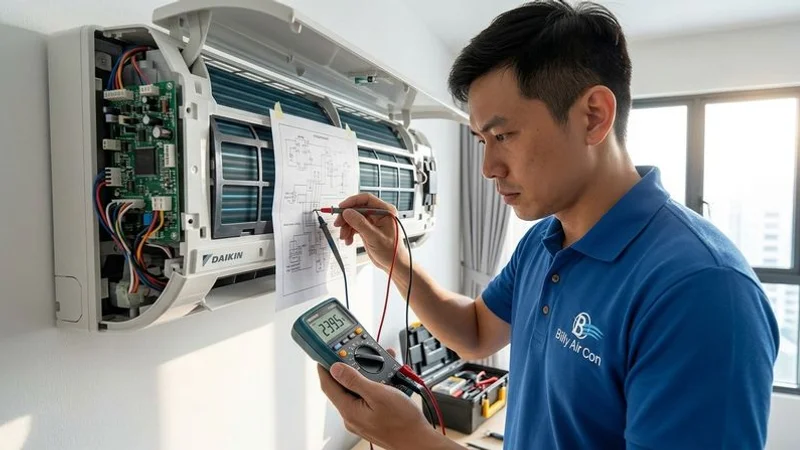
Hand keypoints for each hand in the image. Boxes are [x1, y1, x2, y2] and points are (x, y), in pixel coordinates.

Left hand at [318, 349, 440, 449]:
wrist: (419, 440)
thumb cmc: (403, 422)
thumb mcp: (378, 394)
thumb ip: (355, 381)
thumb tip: (336, 369)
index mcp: (349, 410)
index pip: (327, 385)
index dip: (324, 366)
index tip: (326, 352)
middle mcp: (352, 416)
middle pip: (343, 386)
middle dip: (352, 368)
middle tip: (358, 354)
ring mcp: (361, 418)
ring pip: (358, 390)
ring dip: (368, 375)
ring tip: (380, 365)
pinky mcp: (371, 417)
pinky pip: (368, 397)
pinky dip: (375, 385)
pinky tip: (387, 379)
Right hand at [334, 193, 403, 271]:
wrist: (394, 264)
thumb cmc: (391, 251)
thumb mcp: (374, 237)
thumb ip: (360, 224)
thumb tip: (347, 212)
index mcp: (386, 211)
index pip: (366, 199)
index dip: (352, 201)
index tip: (341, 208)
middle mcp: (379, 214)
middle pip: (357, 208)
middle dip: (346, 217)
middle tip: (338, 224)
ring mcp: (373, 221)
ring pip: (354, 217)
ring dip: (346, 227)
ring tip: (344, 237)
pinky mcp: (368, 228)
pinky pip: (355, 226)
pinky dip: (349, 232)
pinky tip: (348, 240)